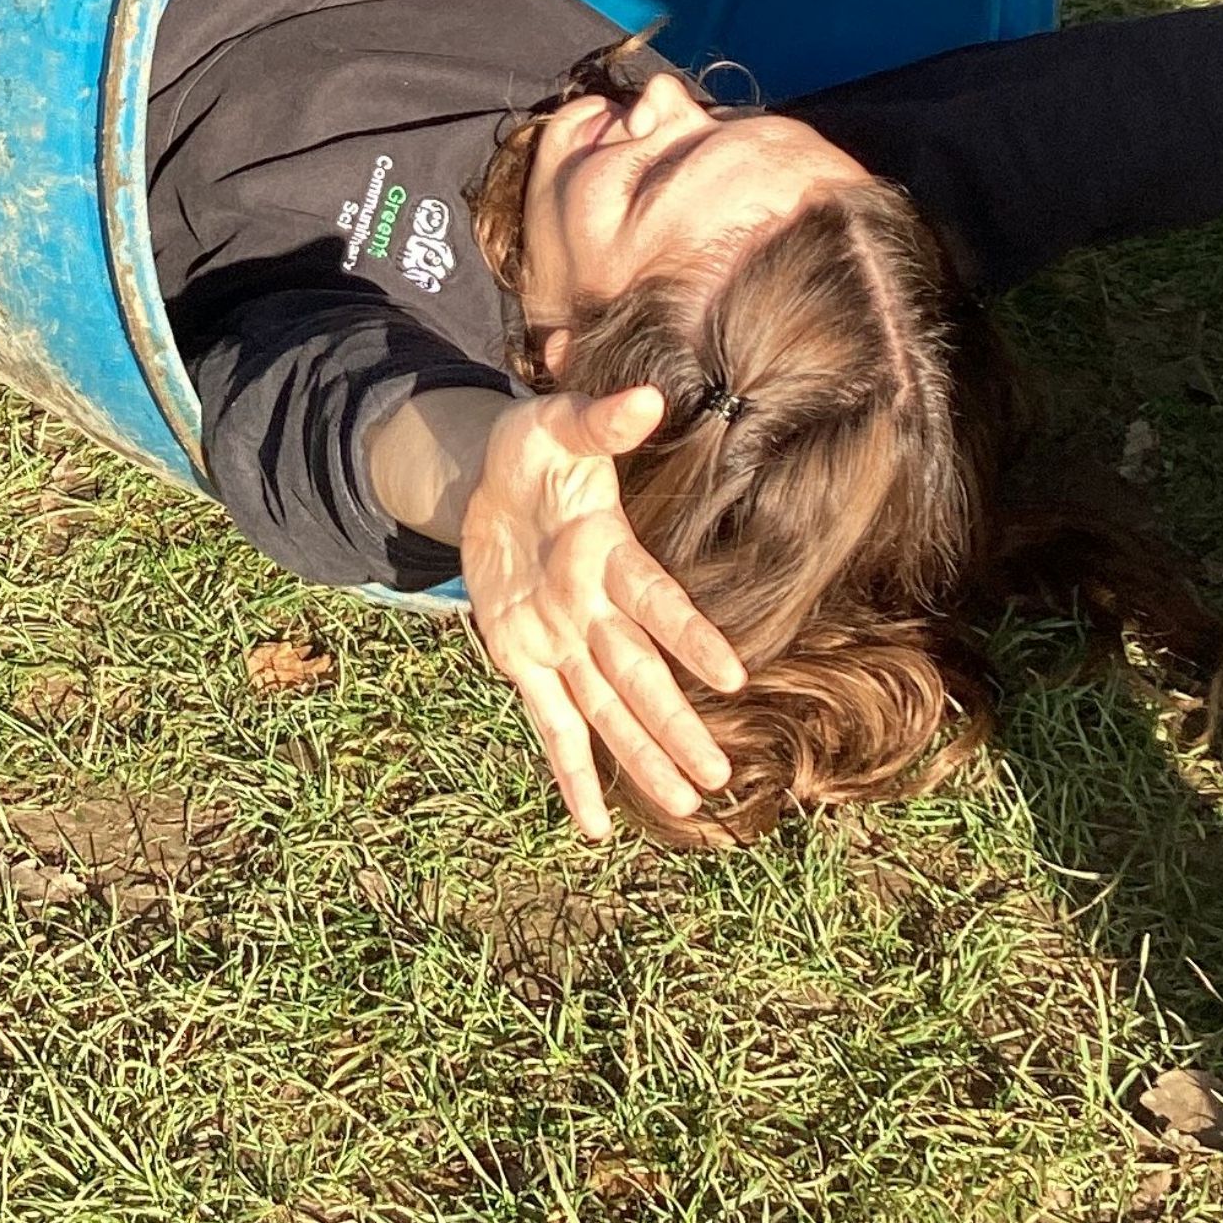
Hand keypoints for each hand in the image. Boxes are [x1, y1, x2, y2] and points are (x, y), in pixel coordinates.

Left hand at [456, 387, 749, 841]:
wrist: (490, 473)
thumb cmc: (538, 447)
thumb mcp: (558, 424)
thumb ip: (600, 421)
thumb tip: (645, 398)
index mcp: (608, 552)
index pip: (654, 600)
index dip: (689, 635)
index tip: (733, 675)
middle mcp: (592, 608)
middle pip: (639, 675)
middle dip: (676, 725)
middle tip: (721, 780)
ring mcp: (560, 640)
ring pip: (605, 710)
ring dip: (642, 757)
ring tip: (685, 807)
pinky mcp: (523, 659)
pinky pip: (551, 722)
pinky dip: (572, 772)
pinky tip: (596, 824)